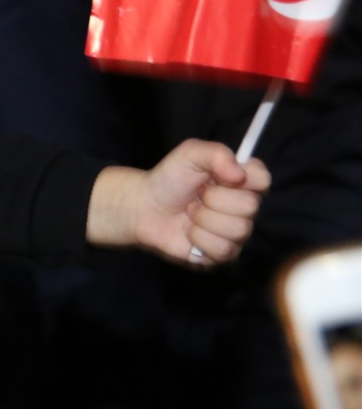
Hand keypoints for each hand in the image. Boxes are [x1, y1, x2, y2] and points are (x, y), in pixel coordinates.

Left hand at [87, 141, 270, 265]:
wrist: (145, 207)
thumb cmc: (169, 179)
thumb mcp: (189, 154)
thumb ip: (216, 154)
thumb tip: (239, 174)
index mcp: (242, 180)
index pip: (263, 179)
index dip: (244, 178)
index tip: (221, 177)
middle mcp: (245, 207)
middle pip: (250, 206)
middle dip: (214, 199)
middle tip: (197, 195)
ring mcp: (236, 232)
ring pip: (238, 230)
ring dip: (203, 218)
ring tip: (190, 212)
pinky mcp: (223, 254)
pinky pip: (223, 250)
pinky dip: (198, 238)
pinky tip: (189, 231)